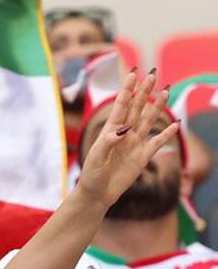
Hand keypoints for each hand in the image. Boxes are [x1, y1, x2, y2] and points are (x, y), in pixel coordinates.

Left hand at [75, 71, 178, 208]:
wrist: (97, 194)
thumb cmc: (91, 174)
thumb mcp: (95, 157)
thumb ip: (107, 142)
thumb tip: (123, 130)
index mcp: (110, 130)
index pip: (121, 105)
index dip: (127, 90)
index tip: (133, 74)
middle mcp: (124, 134)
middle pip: (137, 108)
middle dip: (144, 91)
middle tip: (152, 75)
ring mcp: (134, 144)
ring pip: (148, 121)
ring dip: (157, 106)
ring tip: (166, 91)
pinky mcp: (142, 157)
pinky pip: (157, 142)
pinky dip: (167, 134)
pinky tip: (176, 124)